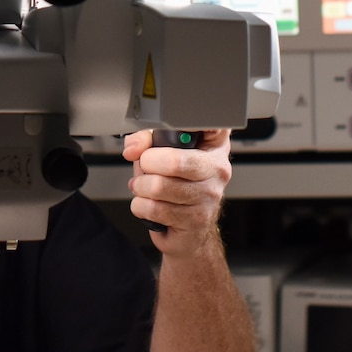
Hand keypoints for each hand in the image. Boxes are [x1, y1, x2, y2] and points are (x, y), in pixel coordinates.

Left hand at [123, 129, 231, 254]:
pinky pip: (155, 209)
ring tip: (144, 188)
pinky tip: (148, 204)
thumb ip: (145, 140)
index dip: (190, 122)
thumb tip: (134, 147)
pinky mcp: (197, 219)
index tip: (171, 127)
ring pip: (159, 187)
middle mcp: (217, 168)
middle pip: (174, 161)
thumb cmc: (176, 184)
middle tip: (145, 167)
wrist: (189, 229)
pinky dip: (141, 207)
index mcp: (213, 144)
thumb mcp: (160, 153)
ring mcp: (210, 195)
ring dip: (140, 188)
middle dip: (146, 164)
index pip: (214, 124)